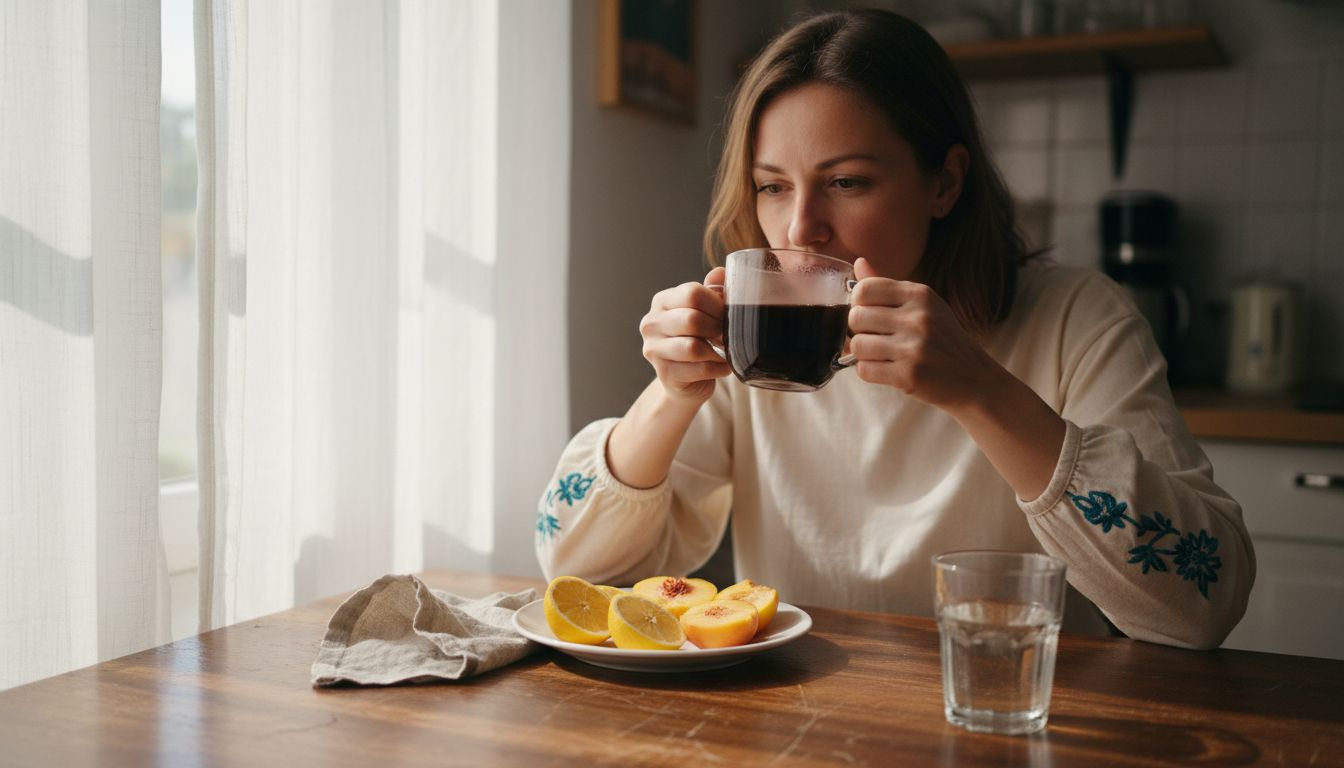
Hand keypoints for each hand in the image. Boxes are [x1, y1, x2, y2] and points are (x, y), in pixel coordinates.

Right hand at [639, 267, 731, 402]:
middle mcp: (651, 323)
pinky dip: (718, 368)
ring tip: (727, 351)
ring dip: (718, 350)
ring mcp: (654, 349)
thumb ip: (713, 291)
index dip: (717, 304)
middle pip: (692, 320)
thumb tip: (720, 273)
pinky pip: (699, 369)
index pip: (691, 294)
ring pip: (694, 348)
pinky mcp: (664, 374)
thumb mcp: (705, 311)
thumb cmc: (698, 338)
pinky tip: (723, 366)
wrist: (685, 378)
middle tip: (728, 335)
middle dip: (718, 328)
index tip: (728, 314)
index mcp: (662, 301)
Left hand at [847, 257, 1000, 409]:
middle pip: (855, 317)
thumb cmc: (943, 338)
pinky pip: (864, 370)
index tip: (868, 314)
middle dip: (858, 330)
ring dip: (862, 354)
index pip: (864, 289)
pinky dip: (869, 371)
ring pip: (857, 345)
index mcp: (920, 294)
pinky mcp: (909, 375)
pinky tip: (885, 369)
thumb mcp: (923, 305)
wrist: (974, 377)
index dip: (858, 303)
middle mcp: (918, 318)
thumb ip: (887, 286)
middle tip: (874, 337)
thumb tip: (858, 261)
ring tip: (880, 355)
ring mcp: (914, 347)